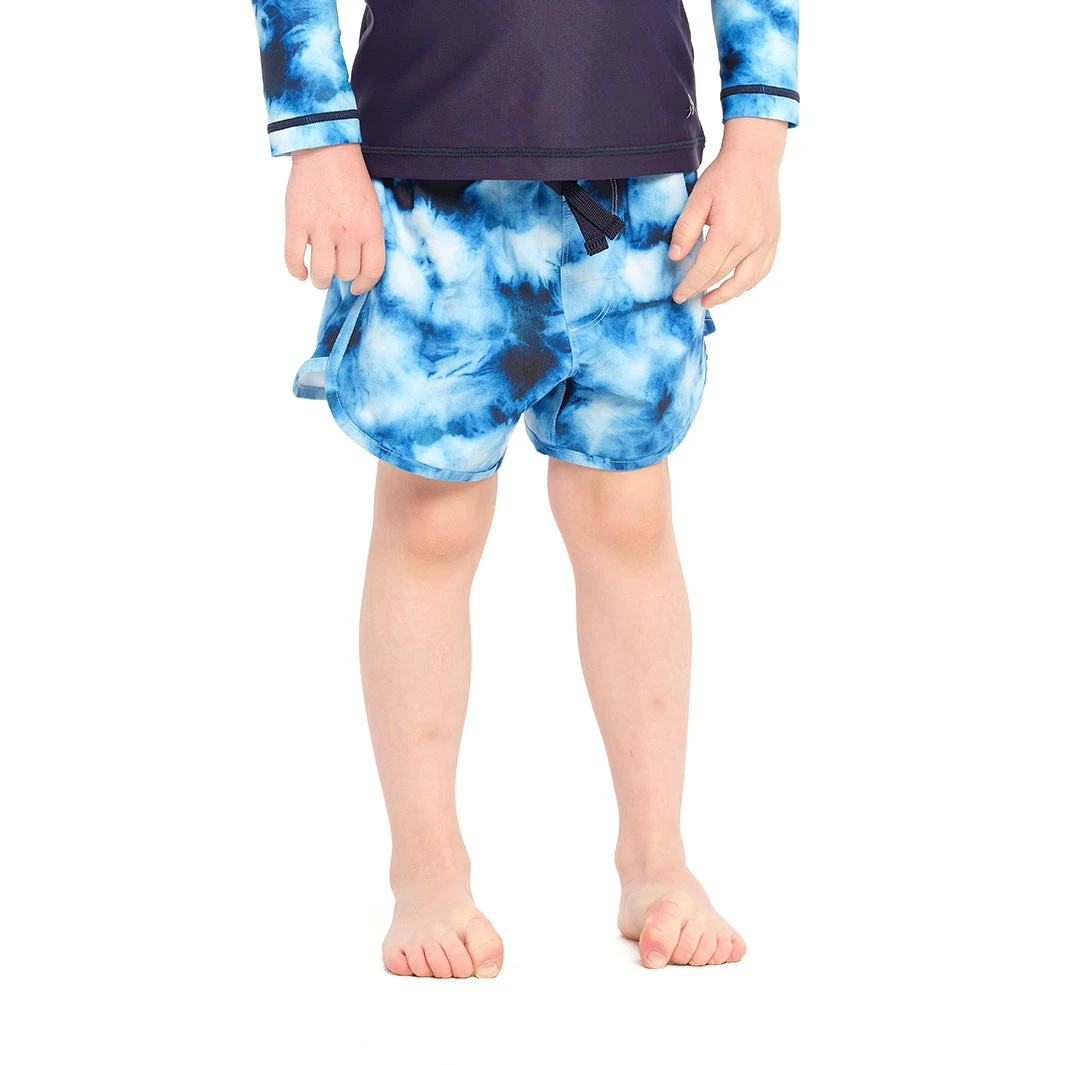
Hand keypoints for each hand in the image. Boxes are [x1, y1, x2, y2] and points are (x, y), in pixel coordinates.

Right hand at [284, 142, 384, 293]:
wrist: (326, 149)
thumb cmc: (351, 179)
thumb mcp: (373, 208)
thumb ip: (369, 236)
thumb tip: (360, 267)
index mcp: (370, 228)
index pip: (372, 271)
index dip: (364, 284)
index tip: (356, 286)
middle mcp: (348, 232)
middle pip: (346, 272)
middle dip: (341, 274)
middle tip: (335, 265)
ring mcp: (321, 228)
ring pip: (322, 273)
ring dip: (320, 279)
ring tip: (319, 274)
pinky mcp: (297, 222)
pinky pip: (294, 259)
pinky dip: (296, 271)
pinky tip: (301, 272)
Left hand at [669, 118, 786, 308]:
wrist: (755, 158)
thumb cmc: (724, 176)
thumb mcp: (697, 199)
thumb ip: (685, 230)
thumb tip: (675, 257)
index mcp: (729, 231)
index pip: (705, 270)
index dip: (690, 285)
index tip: (678, 296)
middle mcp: (751, 240)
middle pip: (722, 276)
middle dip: (702, 289)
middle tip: (687, 297)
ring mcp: (766, 241)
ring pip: (746, 280)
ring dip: (727, 295)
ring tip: (709, 300)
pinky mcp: (774, 238)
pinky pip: (763, 270)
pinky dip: (748, 283)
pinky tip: (735, 288)